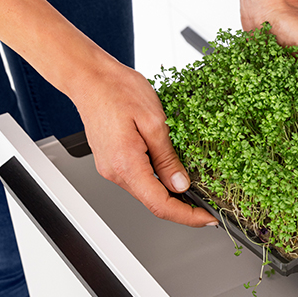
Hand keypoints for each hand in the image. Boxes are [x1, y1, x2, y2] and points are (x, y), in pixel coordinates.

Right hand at [72, 59, 215, 226]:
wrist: (89, 77)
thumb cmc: (117, 90)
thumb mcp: (155, 122)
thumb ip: (168, 158)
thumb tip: (181, 184)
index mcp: (126, 164)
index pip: (160, 204)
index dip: (187, 216)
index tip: (207, 219)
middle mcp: (115, 172)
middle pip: (154, 202)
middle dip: (183, 208)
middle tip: (207, 208)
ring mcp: (111, 169)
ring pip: (147, 192)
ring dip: (171, 195)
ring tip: (195, 190)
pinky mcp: (113, 162)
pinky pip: (140, 180)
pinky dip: (159, 182)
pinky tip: (173, 174)